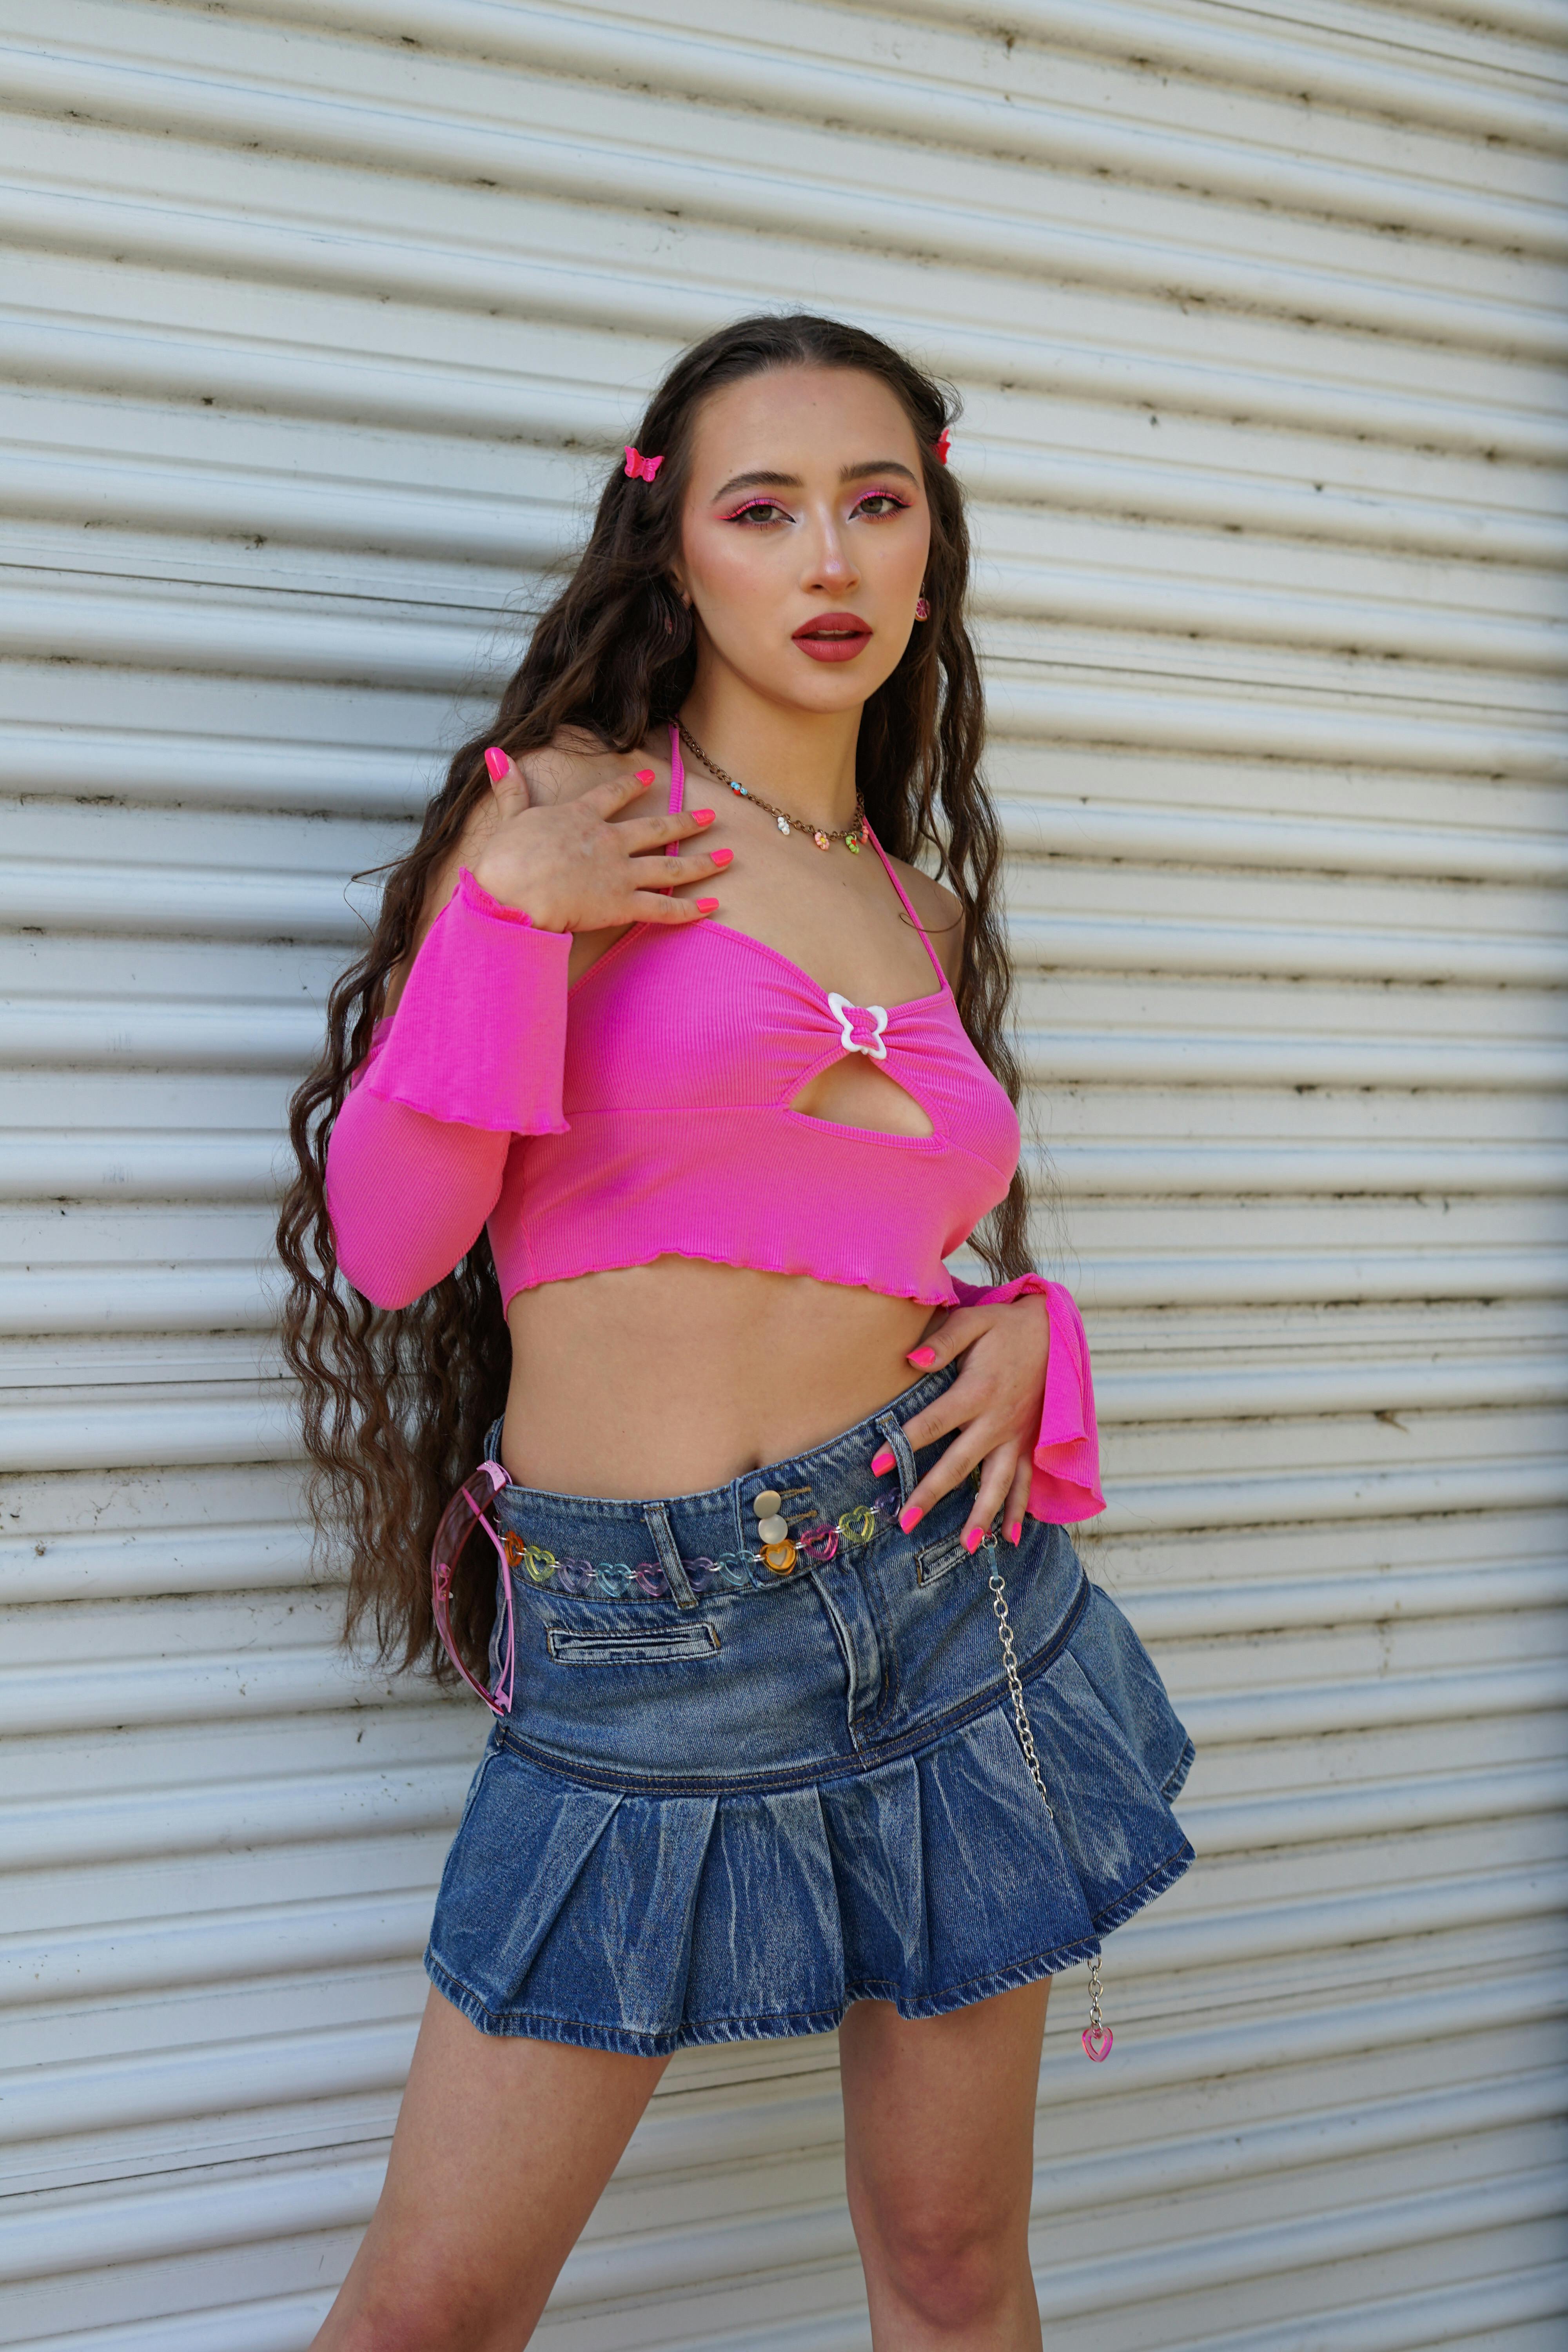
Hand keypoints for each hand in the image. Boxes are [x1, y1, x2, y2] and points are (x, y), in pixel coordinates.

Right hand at [469, 750, 731, 933]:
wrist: (514, 892)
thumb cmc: (506, 859)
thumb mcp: (510, 818)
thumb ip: (510, 788)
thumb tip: (496, 754)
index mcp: (580, 818)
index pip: (613, 796)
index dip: (633, 786)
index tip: (652, 777)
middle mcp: (608, 841)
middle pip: (655, 828)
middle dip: (686, 822)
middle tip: (712, 816)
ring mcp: (619, 872)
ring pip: (668, 865)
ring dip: (700, 862)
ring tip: (727, 857)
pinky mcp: (623, 904)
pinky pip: (663, 907)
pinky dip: (689, 909)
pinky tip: (712, 906)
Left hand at [875, 1296, 1050, 1549]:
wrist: (1052, 1329)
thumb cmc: (1004, 1326)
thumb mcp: (972, 1322)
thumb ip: (941, 1343)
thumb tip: (910, 1360)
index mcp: (977, 1392)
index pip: (932, 1423)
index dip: (903, 1446)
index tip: (875, 1468)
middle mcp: (997, 1421)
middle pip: (960, 1464)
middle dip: (932, 1494)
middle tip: (906, 1523)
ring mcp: (1016, 1435)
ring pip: (998, 1483)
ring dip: (982, 1516)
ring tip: (965, 1547)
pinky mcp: (1030, 1441)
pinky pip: (1026, 1481)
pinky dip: (1020, 1510)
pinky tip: (1011, 1538)